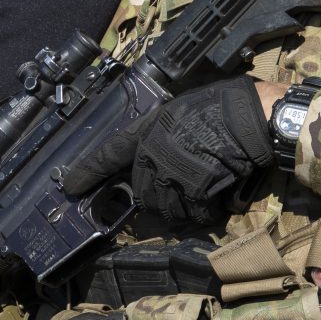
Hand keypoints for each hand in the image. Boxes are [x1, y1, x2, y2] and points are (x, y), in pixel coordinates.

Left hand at [63, 76, 274, 227]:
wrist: (250, 118)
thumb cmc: (218, 107)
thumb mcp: (177, 111)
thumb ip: (158, 133)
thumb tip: (149, 153)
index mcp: (147, 131)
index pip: (108, 154)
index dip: (87, 171)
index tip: (70, 186)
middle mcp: (153, 155)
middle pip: (141, 189)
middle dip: (155, 192)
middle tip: (178, 185)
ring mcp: (173, 175)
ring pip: (163, 205)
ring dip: (178, 204)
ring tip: (197, 190)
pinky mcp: (195, 192)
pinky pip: (191, 212)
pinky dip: (202, 210)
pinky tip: (213, 197)